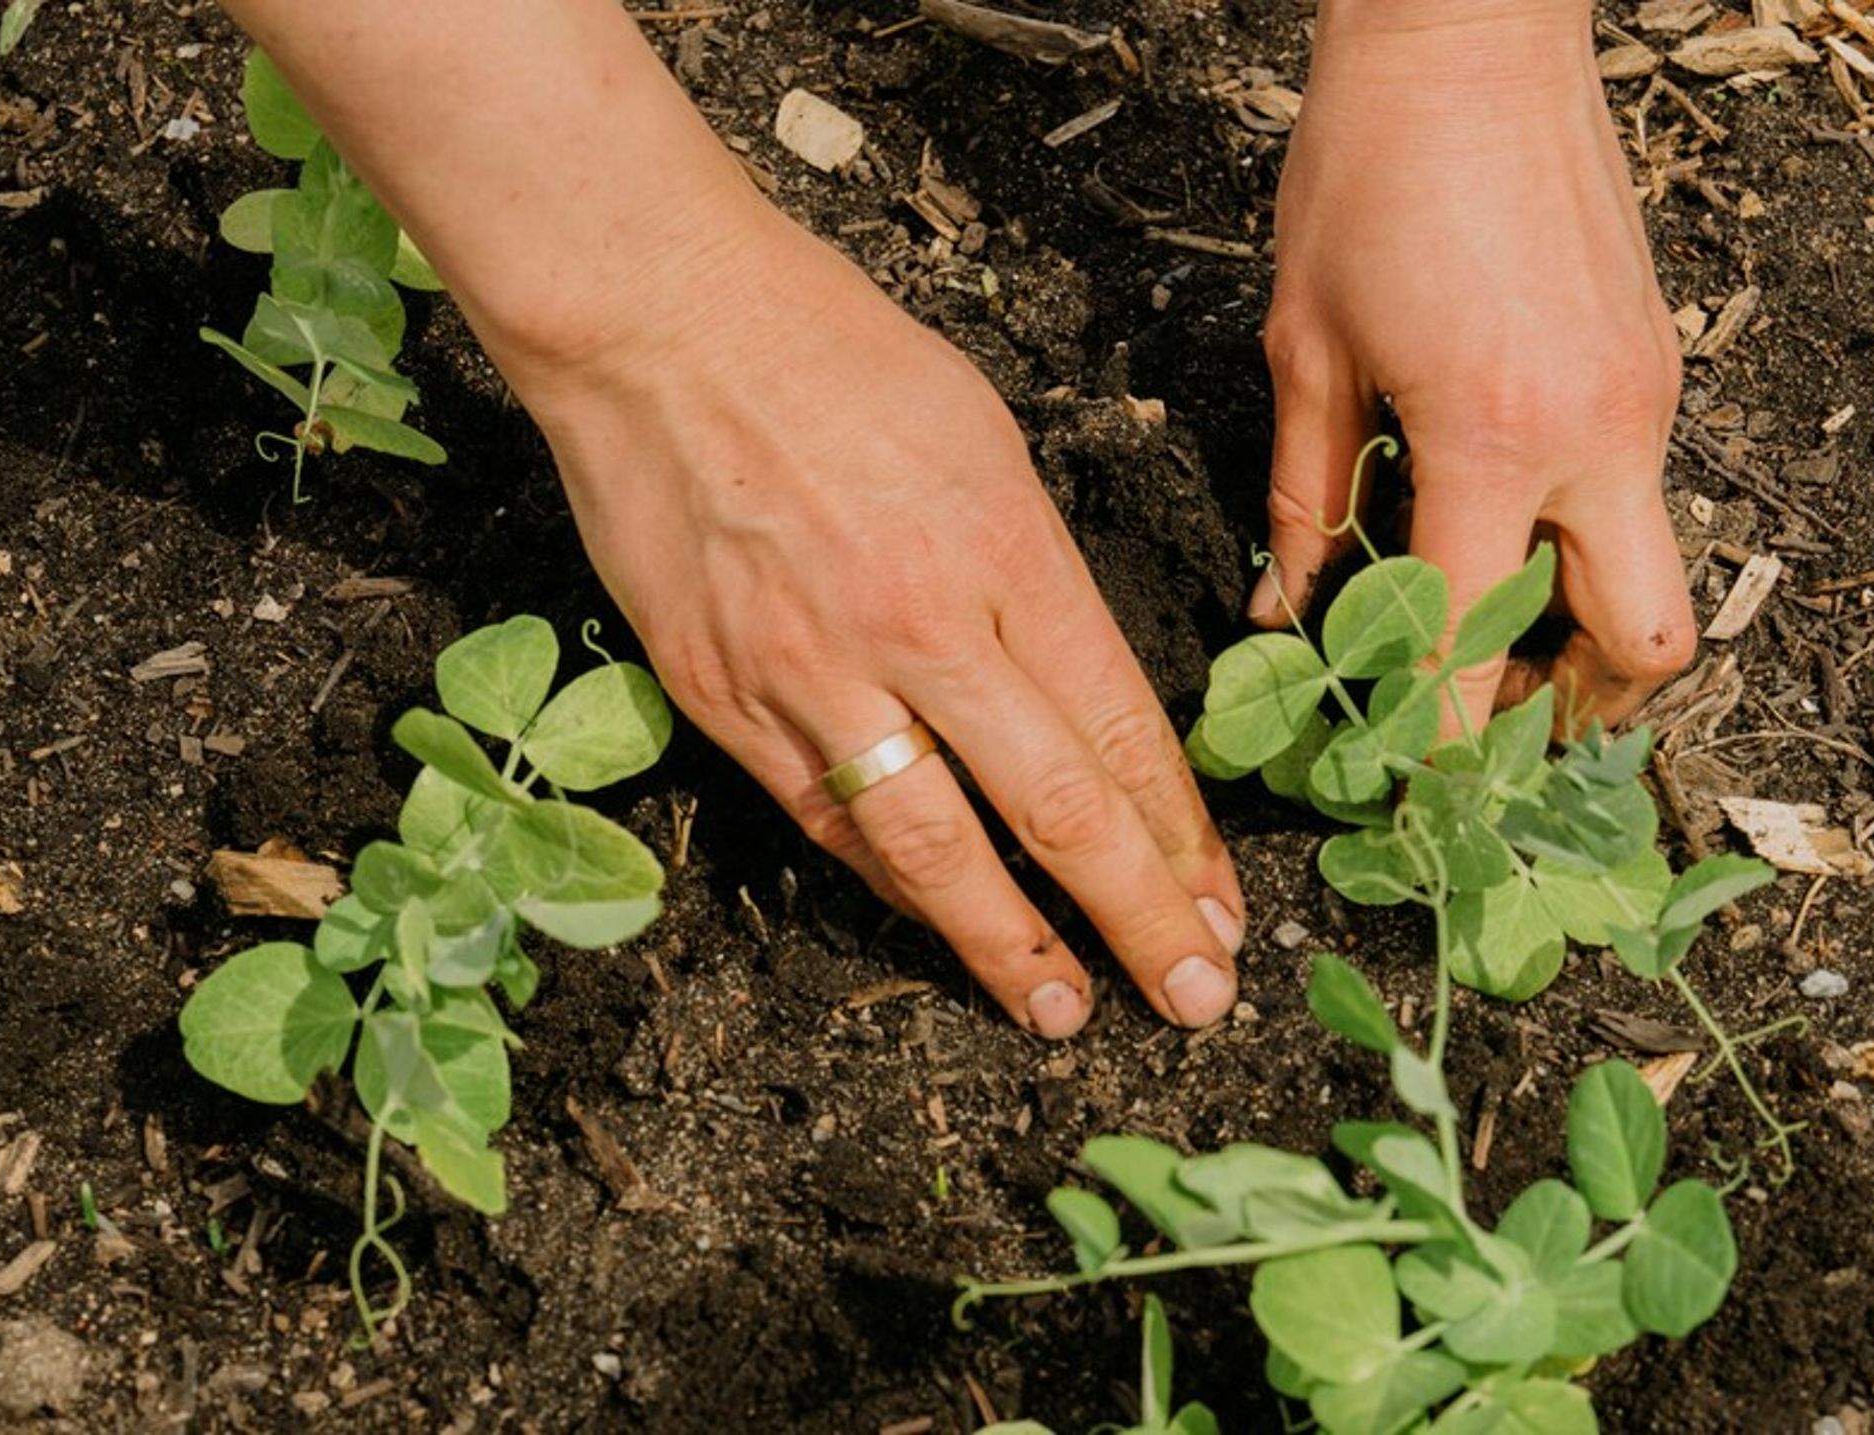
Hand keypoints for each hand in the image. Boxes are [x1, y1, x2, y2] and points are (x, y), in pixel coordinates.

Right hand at [510, 205, 1245, 1036]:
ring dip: (1007, 943)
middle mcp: (917, 626)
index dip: (1179, 833)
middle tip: (1195, 997)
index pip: (1118, 727)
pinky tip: (939, 921)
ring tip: (1063, 1011)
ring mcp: (810, 673)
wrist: (652, 323)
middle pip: (1054, 807)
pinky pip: (824, 817)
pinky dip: (890, 881)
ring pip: (929, 848)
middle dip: (1137, 915)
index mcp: (1003, 550)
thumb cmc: (832, 353)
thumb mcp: (984, 441)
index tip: (1221, 901)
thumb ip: (1034, 574)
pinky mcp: (720, 698)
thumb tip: (1076, 693)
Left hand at [1258, 0, 1696, 731]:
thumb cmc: (1371, 164)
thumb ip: (1303, 497)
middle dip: (1570, 712)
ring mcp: (1645, 396)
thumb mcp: (1305, 346)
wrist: (1472, 32)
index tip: (1408, 787)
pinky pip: (1638, 493)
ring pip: (1652, 574)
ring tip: (1484, 629)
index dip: (1434, 737)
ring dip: (1580, 629)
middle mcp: (1595, 433)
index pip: (1467, 643)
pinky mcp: (1658, 359)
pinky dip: (1579, 538)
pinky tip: (1498, 514)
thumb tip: (1285, 611)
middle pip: (1641, 647)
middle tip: (1486, 722)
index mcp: (1492, 436)